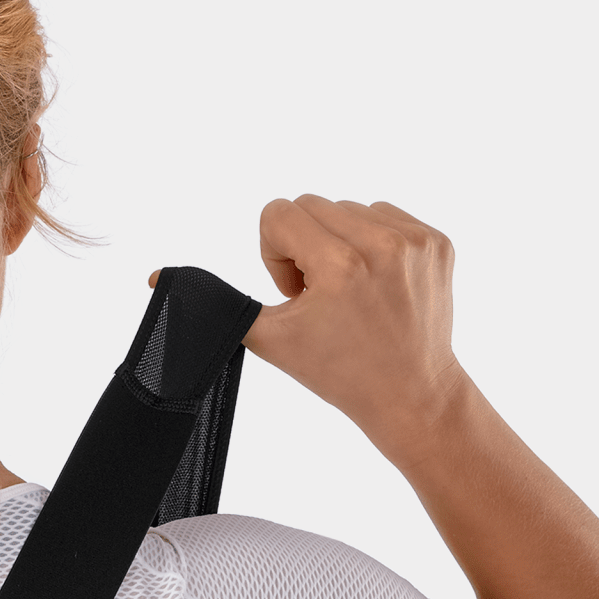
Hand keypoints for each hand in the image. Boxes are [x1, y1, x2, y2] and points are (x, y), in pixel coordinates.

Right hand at [157, 196, 466, 452]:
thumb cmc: (339, 371)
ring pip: (348, 207)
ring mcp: (416, 241)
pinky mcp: (438, 242)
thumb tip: (159, 278)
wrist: (411, 393)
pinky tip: (375, 282)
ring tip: (349, 290)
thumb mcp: (269, 338)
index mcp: (339, 264)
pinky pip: (385, 213)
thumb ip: (215, 305)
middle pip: (311, 204)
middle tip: (320, 295)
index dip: (275, 254)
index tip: (296, 292)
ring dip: (338, 241)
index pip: (278, 212)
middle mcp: (381, 244)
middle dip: (304, 245)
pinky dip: (372, 242)